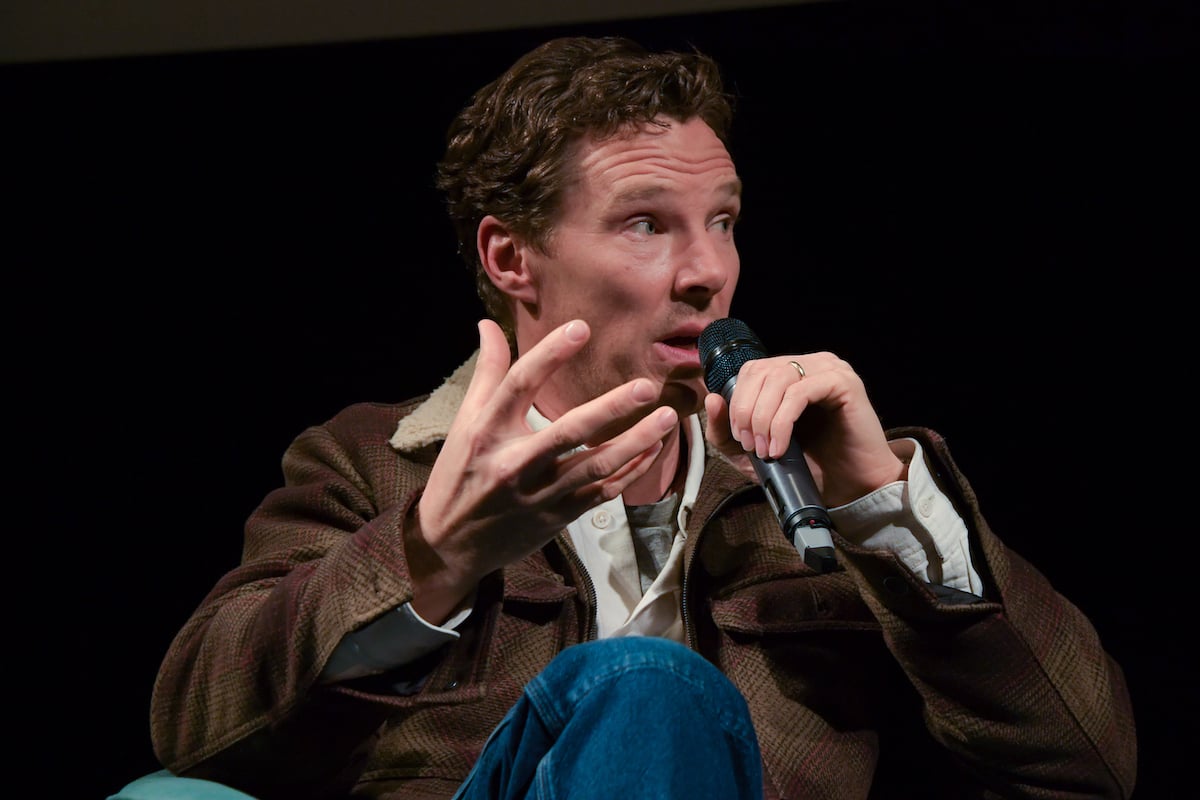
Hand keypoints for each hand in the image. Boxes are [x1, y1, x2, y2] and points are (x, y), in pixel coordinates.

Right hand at [407, 318, 677, 622]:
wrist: (451, 544)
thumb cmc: (458, 474)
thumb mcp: (465, 422)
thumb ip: (486, 372)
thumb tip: (488, 324)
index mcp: (486, 432)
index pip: (519, 385)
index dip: (550, 355)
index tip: (581, 328)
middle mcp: (514, 463)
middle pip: (568, 431)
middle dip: (611, 408)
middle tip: (647, 387)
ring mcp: (540, 494)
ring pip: (596, 465)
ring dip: (636, 442)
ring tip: (668, 417)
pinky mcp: (559, 517)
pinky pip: (603, 491)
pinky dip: (632, 470)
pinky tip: (654, 448)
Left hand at [703, 352, 904, 506]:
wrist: (851, 488)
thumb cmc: (808, 467)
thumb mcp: (754, 451)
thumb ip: (727, 429)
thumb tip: (712, 397)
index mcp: (792, 373)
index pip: (751, 370)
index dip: (737, 402)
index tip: (739, 438)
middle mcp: (811, 364)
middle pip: (761, 372)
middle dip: (747, 411)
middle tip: (752, 446)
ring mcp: (829, 369)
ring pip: (778, 379)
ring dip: (763, 417)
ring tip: (766, 449)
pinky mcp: (844, 383)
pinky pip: (800, 392)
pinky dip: (782, 421)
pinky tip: (782, 447)